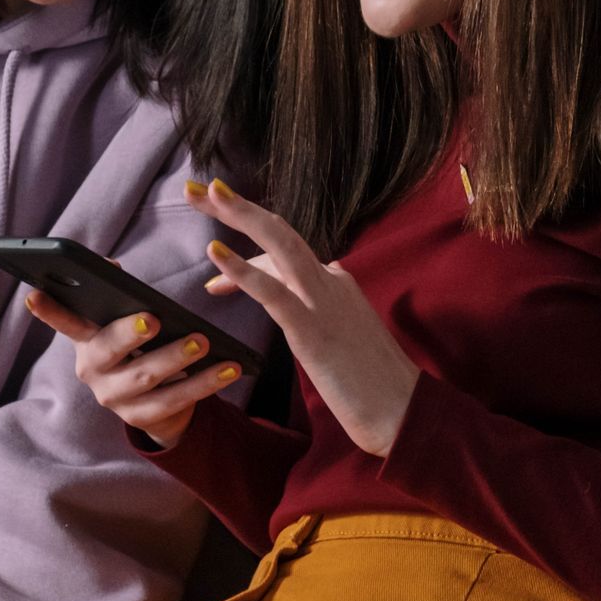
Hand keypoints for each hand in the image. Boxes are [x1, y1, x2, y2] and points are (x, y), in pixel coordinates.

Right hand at [23, 290, 242, 450]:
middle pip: (109, 352)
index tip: (34, 294)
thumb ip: (118, 295)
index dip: (49, 311)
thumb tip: (110, 264)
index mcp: (86, 340)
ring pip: (146, 378)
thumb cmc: (139, 346)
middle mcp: (93, 370)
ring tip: (203, 342)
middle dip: (130, 335)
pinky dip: (206, 383)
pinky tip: (229, 368)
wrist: (155, 403)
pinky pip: (176, 400)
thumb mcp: (126, 322)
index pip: (65, 322)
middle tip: (154, 320)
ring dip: (176, 359)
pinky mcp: (141, 419)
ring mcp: (114, 398)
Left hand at [189, 178, 421, 457]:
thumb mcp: (341, 338)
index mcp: (337, 283)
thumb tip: (290, 309)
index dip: (246, 254)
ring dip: (240, 215)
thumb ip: (317, 315)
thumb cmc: (372, 384)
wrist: (402, 412)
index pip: (284, 255)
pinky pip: (272, 292)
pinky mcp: (313, 329)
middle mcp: (331, 281)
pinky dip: (242, 269)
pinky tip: (215, 252)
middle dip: (238, 208)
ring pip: (279, 245)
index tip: (214, 255)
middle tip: (198, 188)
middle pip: (279, 232)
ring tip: (205, 193)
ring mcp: (323, 302)